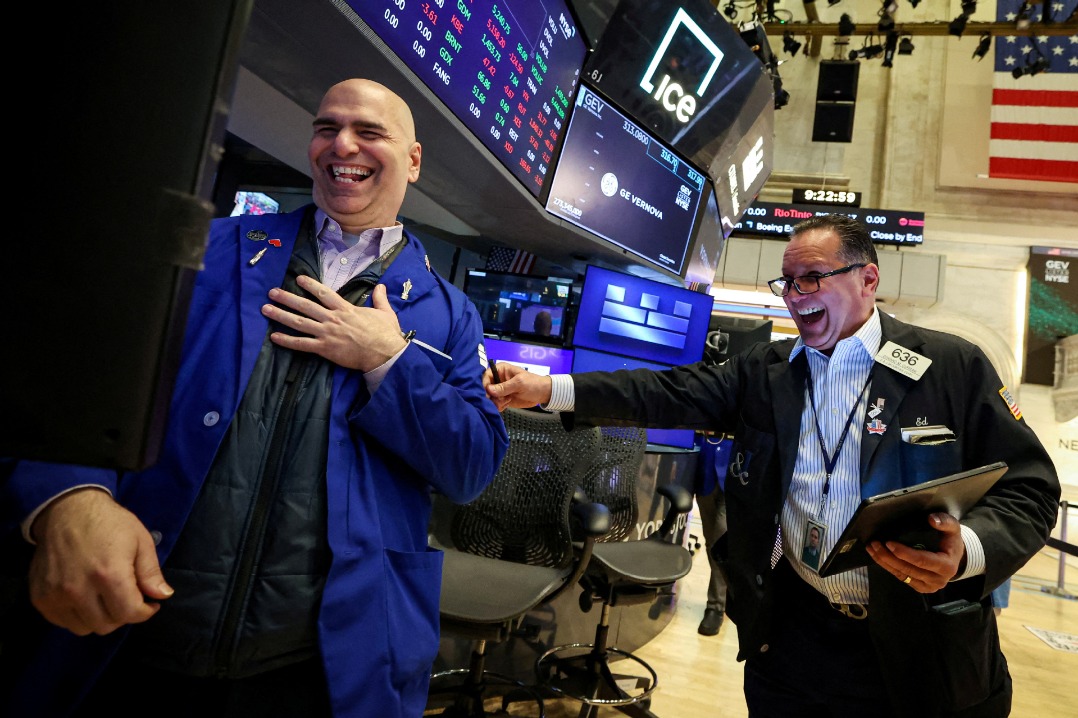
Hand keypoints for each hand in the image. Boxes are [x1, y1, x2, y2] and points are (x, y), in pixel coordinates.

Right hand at [29, 488, 172, 635]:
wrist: (67, 510)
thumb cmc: (110, 523)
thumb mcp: (140, 540)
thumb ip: (151, 572)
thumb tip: (162, 596)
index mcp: (109, 574)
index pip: (129, 614)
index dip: (145, 612)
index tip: (149, 603)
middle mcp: (79, 589)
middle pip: (107, 625)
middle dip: (123, 615)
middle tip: (126, 598)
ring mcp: (56, 595)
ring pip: (84, 628)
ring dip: (99, 618)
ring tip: (105, 598)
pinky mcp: (40, 597)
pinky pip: (63, 622)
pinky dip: (77, 616)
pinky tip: (86, 597)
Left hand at [263, 277, 406, 371]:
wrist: (384, 354)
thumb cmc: (385, 334)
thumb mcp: (385, 312)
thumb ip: (380, 298)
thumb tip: (380, 287)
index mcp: (345, 309)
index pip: (324, 293)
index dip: (310, 285)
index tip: (298, 278)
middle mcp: (332, 318)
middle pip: (305, 305)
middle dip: (287, 298)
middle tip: (272, 292)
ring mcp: (327, 333)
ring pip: (299, 322)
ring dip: (281, 315)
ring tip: (266, 309)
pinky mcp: (325, 349)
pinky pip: (302, 344)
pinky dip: (287, 341)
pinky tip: (274, 337)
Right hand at [484, 362, 553, 410]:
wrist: (543, 394)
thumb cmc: (533, 383)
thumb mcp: (519, 383)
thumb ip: (504, 387)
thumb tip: (489, 390)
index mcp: (500, 370)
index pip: (486, 375)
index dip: (484, 384)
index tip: (487, 393)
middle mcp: (498, 379)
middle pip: (485, 388)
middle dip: (490, 396)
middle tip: (499, 399)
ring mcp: (500, 390)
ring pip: (490, 398)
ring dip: (496, 402)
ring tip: (506, 401)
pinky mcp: (502, 399)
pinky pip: (495, 404)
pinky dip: (499, 406)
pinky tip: (508, 403)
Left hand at [866, 512, 963, 592]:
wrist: (955, 558)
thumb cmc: (952, 541)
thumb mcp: (953, 528)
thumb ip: (945, 522)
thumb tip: (932, 519)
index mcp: (947, 566)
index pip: (922, 561)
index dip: (904, 553)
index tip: (888, 543)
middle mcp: (938, 580)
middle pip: (908, 569)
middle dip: (888, 557)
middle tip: (874, 544)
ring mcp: (928, 587)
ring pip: (902, 575)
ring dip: (884, 562)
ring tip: (872, 548)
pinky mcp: (920, 587)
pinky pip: (901, 578)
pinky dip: (888, 567)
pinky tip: (877, 556)